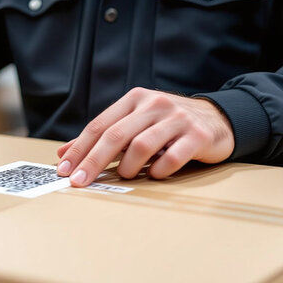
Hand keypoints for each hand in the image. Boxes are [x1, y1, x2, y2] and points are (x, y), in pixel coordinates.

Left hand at [56, 87, 234, 185]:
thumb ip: (103, 137)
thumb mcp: (135, 123)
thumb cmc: (169, 125)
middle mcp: (155, 105)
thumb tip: (64, 153)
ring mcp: (178, 119)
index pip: (100, 125)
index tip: (65, 169)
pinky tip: (156, 175)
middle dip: (93, 162)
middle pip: (116, 135)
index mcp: (135, 99)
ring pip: (142, 145)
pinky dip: (159, 170)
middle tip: (80, 182)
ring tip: (127, 176)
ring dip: (129, 167)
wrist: (218, 119)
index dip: (80, 149)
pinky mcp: (198, 136)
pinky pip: (172, 157)